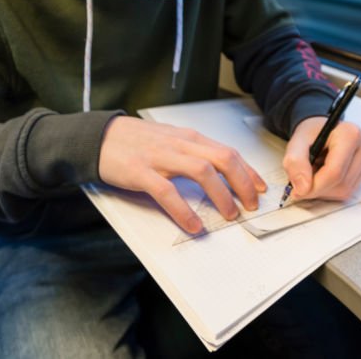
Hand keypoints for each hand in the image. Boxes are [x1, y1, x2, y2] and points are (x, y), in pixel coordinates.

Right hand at [98, 116, 266, 233]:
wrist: (99, 136)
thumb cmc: (138, 141)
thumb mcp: (171, 141)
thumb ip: (194, 153)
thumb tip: (220, 173)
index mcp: (190, 138)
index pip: (228, 151)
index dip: (248, 171)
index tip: (261, 189)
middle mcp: (180, 144)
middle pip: (223, 159)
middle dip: (243, 183)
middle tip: (251, 205)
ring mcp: (161, 157)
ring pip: (202, 172)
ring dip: (221, 195)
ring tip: (230, 214)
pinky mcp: (141, 172)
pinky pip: (167, 192)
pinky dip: (183, 210)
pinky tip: (193, 225)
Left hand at [282, 118, 360, 200]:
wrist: (323, 130)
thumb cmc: (312, 133)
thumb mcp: (297, 141)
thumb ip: (295, 161)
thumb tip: (303, 188)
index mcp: (350, 134)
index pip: (335, 172)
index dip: (314, 186)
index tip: (298, 191)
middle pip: (341, 184)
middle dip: (318, 189)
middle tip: (301, 182)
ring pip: (345, 190)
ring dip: (324, 190)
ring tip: (315, 173)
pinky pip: (348, 191)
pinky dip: (331, 189)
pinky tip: (325, 175)